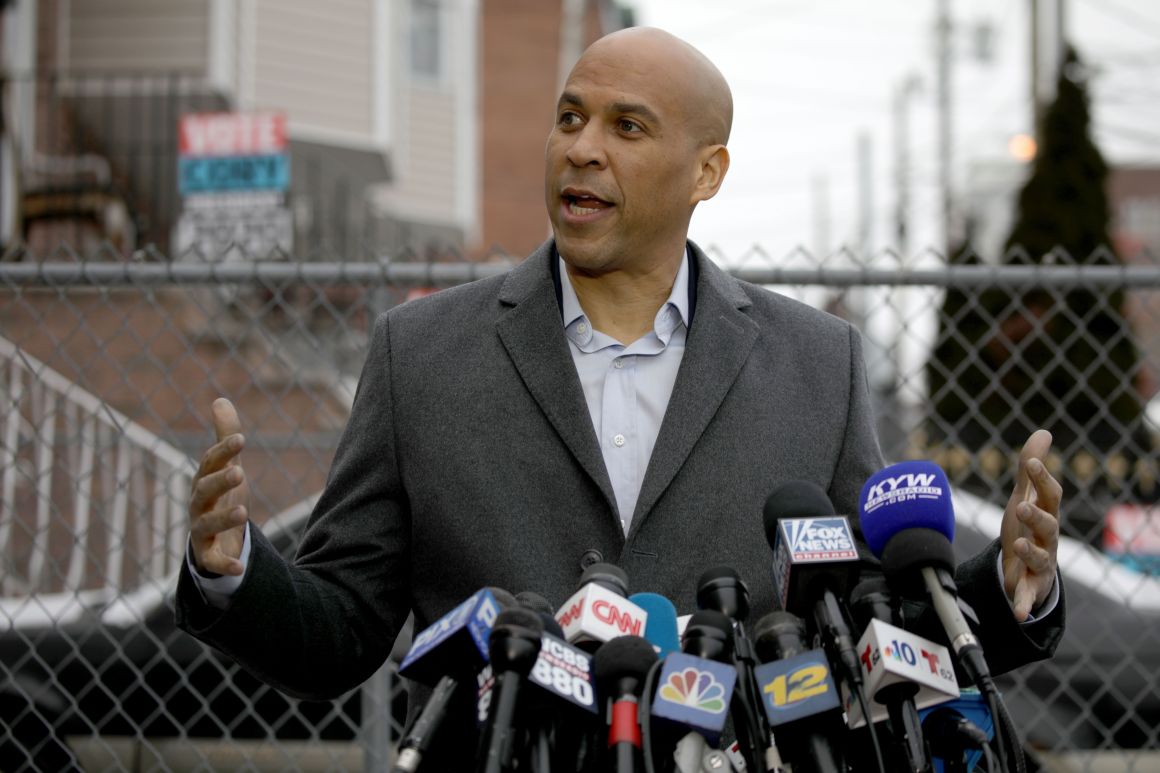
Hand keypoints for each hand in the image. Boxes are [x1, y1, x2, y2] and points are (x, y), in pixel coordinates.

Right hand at [189, 398, 249, 575]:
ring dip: (224, 517)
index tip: (241, 439)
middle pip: (204, 491)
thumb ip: (225, 436)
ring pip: (207, 523)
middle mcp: (198, 505)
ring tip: (243, 510)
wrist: (212, 539)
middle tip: (239, 471)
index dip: (223, 450)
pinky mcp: (208, 555)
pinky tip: (240, 566)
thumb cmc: (220, 497)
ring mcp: (201, 530)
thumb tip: (220, 400)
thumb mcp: (226, 467)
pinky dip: (224, 564)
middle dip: (219, 481)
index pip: (210, 463)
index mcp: (204, 481)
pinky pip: (212, 561)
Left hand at [1001, 429, 1062, 620]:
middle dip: (1036, 516)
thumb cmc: (1027, 527)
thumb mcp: (1025, 497)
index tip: (1032, 461)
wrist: (1026, 568)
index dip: (1042, 478)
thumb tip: (1043, 432)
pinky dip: (1022, 605)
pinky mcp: (1029, 587)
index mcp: (1045, 514)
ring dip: (1030, 552)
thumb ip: (1031, 468)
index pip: (1050, 495)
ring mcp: (1040, 563)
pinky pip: (1027, 596)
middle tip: (1019, 506)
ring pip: (1040, 558)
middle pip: (1048, 526)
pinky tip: (1017, 613)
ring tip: (1018, 545)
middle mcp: (1047, 539)